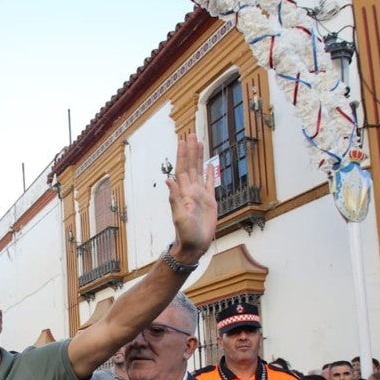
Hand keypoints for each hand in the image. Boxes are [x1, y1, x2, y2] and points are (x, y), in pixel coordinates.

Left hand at [164, 132, 216, 262]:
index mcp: (184, 192)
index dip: (183, 154)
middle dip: (191, 150)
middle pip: (191, 165)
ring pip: (200, 171)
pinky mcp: (210, 202)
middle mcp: (191, 191)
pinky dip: (210, 173)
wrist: (195, 245)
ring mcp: (200, 195)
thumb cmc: (186, 234)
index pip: (183, 168)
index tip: (183, 140)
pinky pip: (210, 184)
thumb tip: (168, 180)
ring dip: (199, 157)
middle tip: (191, 134)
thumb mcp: (179, 216)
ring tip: (200, 143)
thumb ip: (174, 198)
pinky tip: (210, 165)